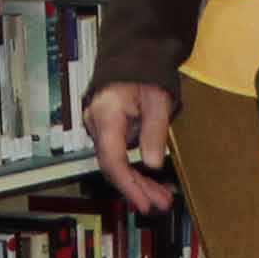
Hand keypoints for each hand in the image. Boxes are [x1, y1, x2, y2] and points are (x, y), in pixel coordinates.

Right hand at [84, 77, 182, 215]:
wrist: (134, 54)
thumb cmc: (146, 71)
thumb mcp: (158, 99)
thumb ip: (154, 131)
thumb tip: (152, 164)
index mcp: (106, 114)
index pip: (112, 160)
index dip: (128, 185)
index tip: (143, 202)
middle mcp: (96, 123)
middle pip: (113, 166)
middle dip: (137, 188)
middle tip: (160, 203)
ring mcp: (100, 127)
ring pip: (117, 164)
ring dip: (138, 182)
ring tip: (162, 197)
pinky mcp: (107, 130)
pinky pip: (119, 155)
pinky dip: (135, 169)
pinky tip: (152, 181)